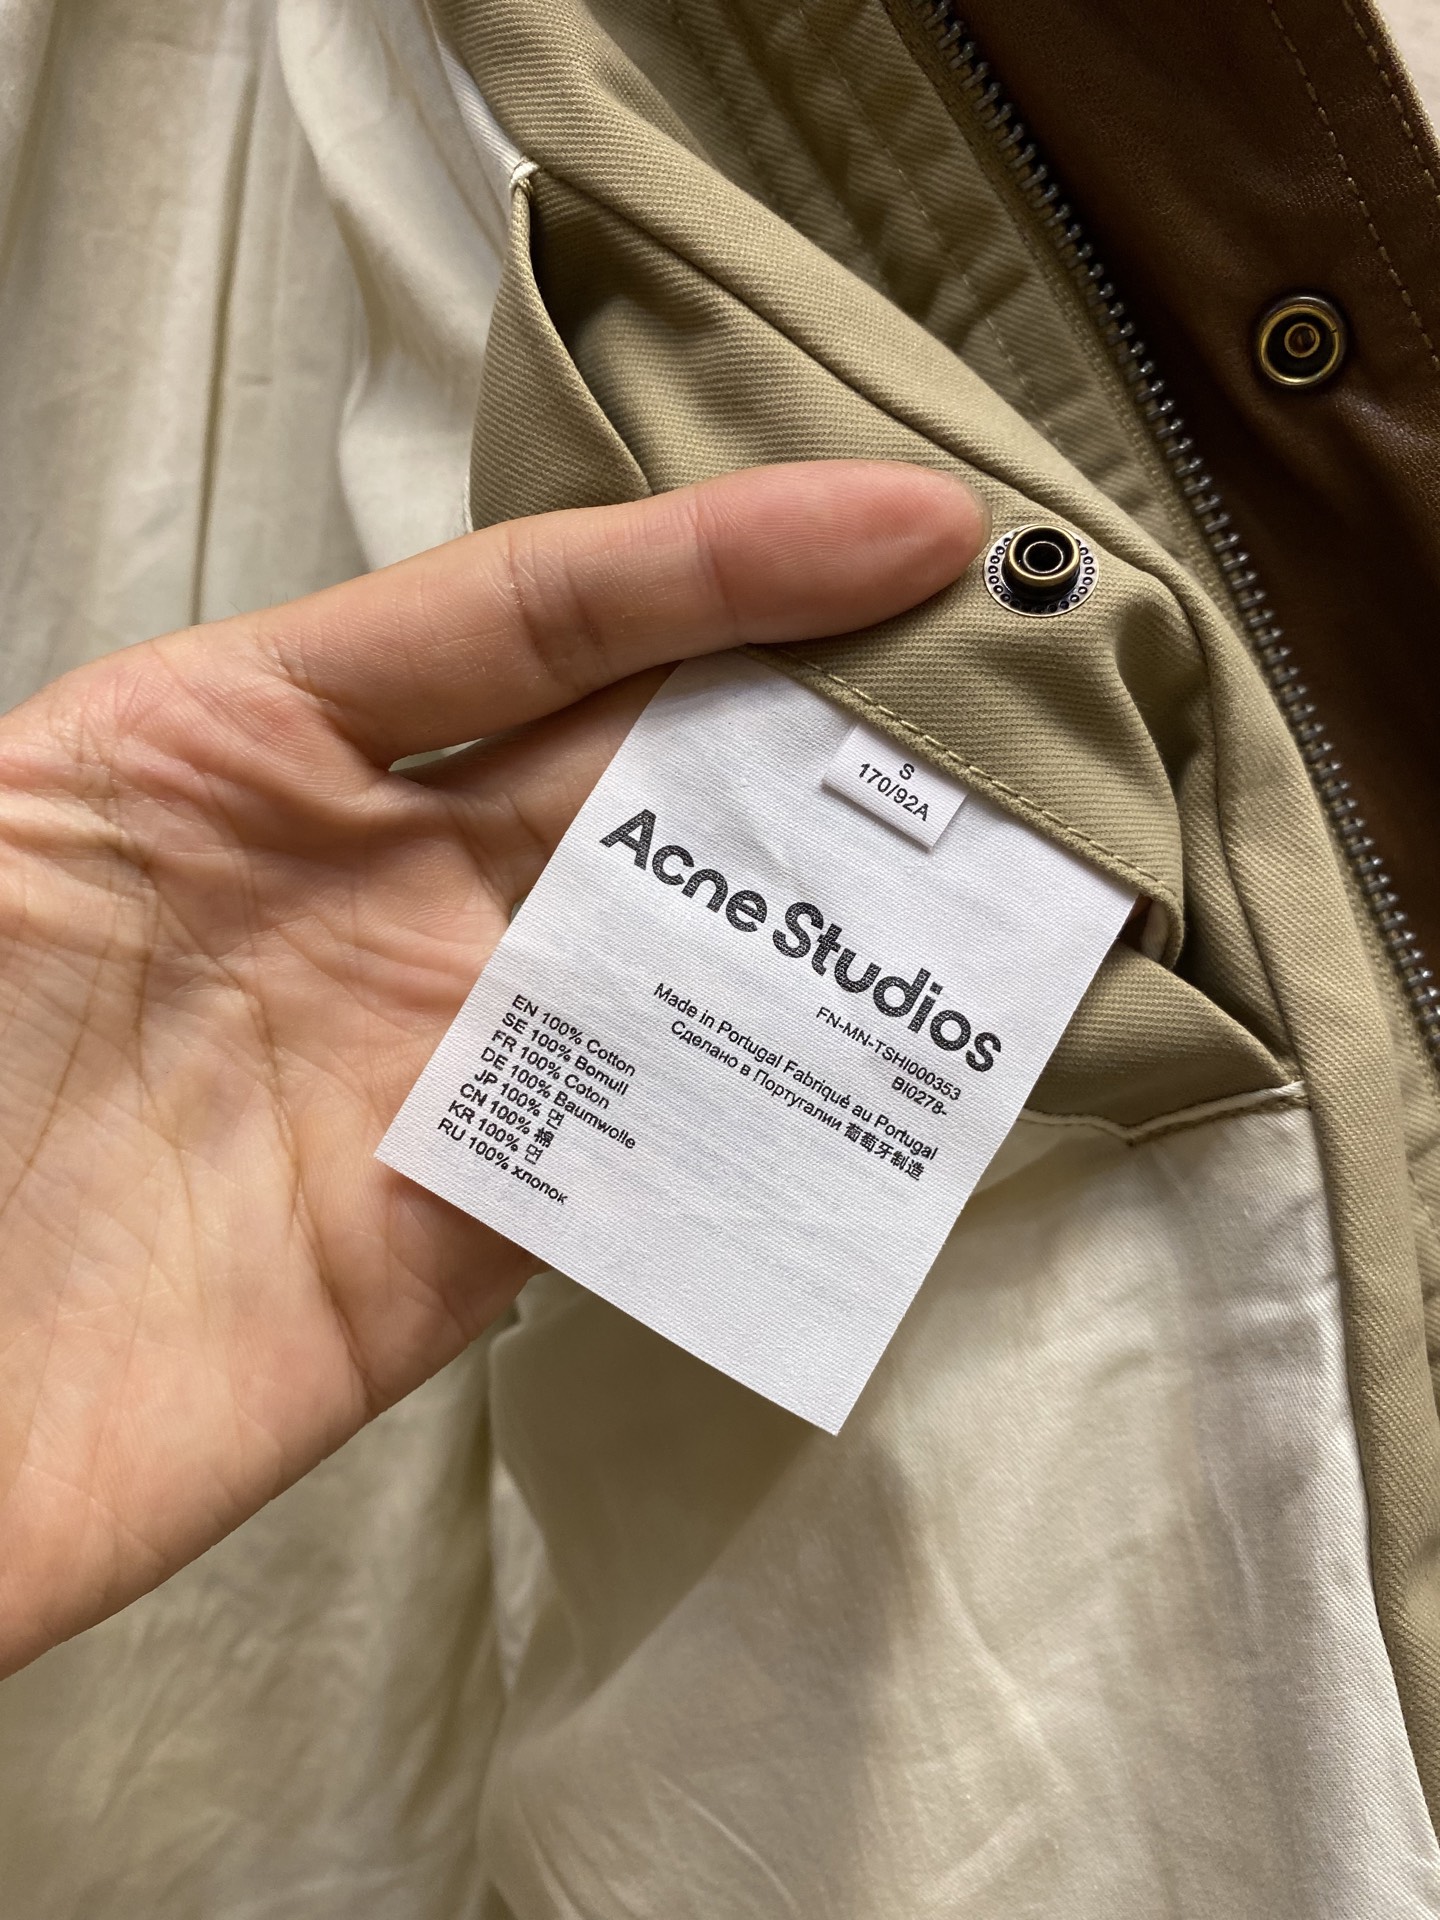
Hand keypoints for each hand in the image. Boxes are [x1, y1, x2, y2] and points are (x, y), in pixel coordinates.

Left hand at [0, 461, 984, 1671]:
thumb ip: (173, 736)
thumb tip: (418, 659)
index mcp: (241, 746)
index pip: (530, 615)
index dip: (723, 560)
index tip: (913, 529)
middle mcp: (362, 890)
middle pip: (640, 768)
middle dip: (828, 712)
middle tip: (1023, 677)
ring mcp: (420, 1064)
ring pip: (674, 955)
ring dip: (832, 910)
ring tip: (1011, 861)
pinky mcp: (451, 1244)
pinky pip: (639, 1158)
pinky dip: (761, 1115)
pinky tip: (880, 1069)